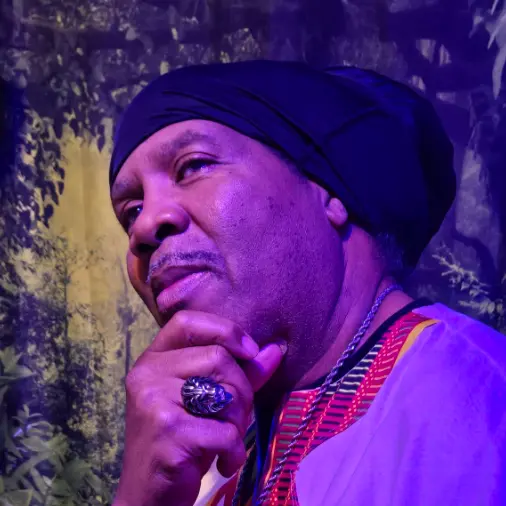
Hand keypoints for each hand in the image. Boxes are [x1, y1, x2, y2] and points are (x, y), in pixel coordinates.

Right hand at [113, 310, 285, 505]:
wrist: (149, 496)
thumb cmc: (183, 441)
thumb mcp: (209, 401)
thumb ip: (241, 373)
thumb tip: (276, 348)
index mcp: (154, 359)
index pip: (187, 321)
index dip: (224, 329)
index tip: (249, 350)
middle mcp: (147, 374)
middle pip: (218, 358)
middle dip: (241, 391)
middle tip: (234, 419)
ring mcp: (153, 401)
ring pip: (225, 393)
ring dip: (238, 423)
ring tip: (224, 440)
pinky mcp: (166, 431)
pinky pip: (224, 431)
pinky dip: (234, 451)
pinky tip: (223, 462)